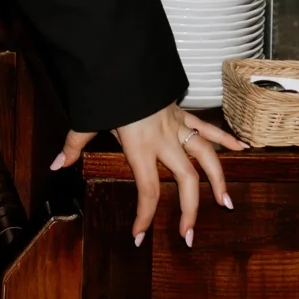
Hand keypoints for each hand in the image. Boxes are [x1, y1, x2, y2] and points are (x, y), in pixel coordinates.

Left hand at [51, 104, 245, 247]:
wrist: (125, 60)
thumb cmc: (108, 93)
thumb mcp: (88, 120)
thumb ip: (74, 145)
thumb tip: (56, 165)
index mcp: (140, 146)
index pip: (147, 189)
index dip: (144, 216)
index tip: (140, 238)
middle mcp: (164, 140)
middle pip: (186, 179)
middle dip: (190, 210)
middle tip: (189, 235)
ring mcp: (177, 127)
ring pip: (206, 156)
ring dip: (219, 180)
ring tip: (226, 203)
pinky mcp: (183, 114)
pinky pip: (208, 128)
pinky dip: (226, 138)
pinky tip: (243, 150)